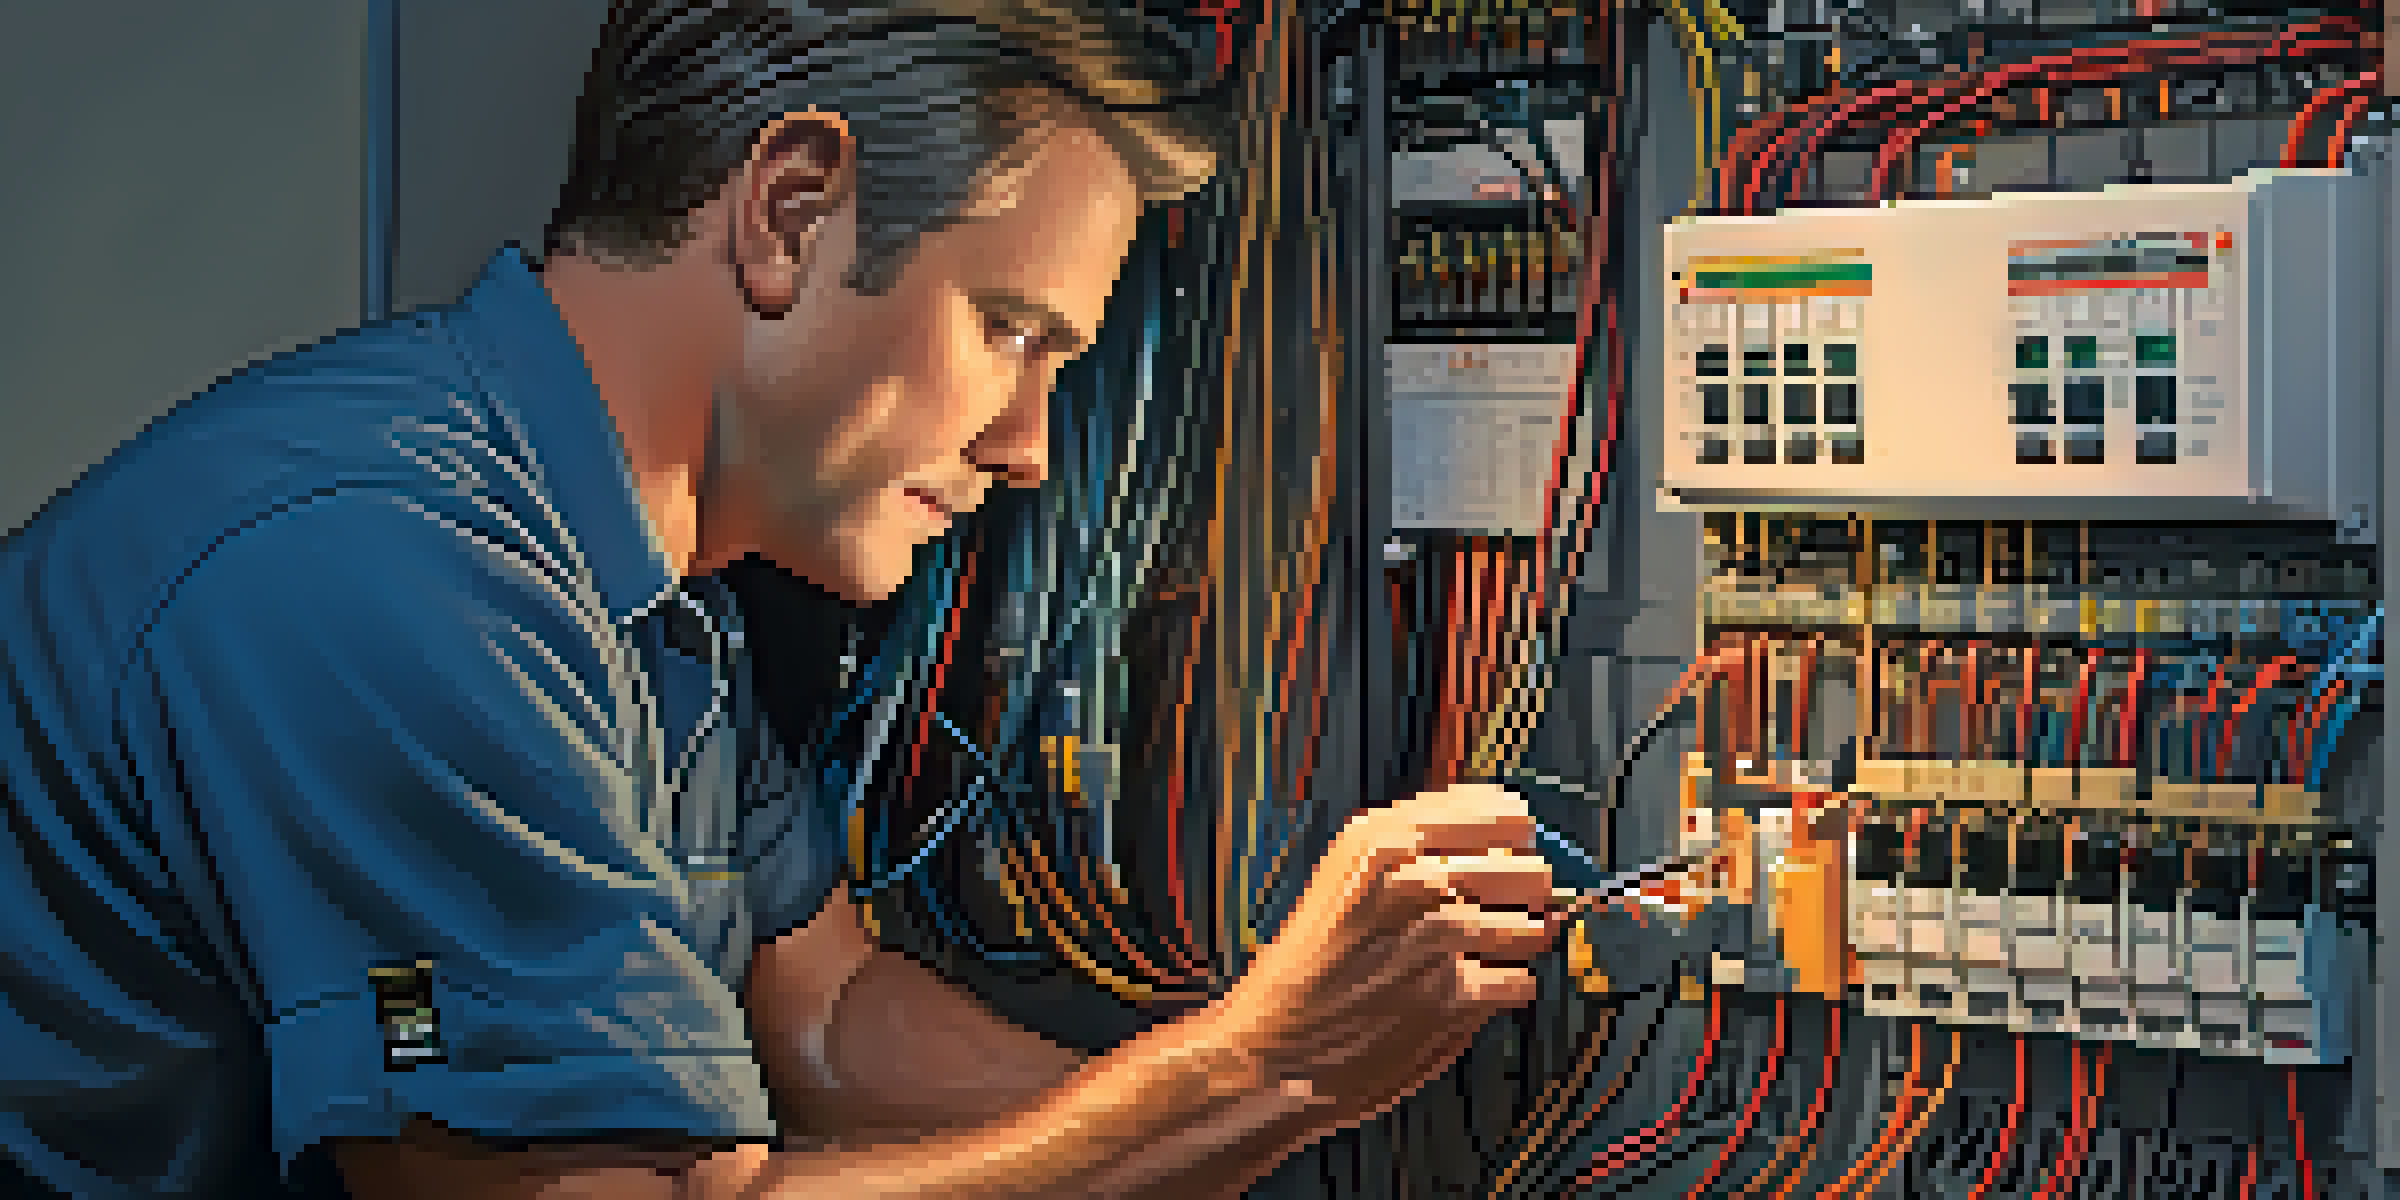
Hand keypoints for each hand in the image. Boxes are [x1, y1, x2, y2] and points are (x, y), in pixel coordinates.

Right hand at [1199, 784, 1562, 1135]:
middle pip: (1529, 867)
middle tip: (1501, 911)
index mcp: (1383, 839)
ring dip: (1519, 944)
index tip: (1509, 851)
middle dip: (1524, 894)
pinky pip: (1522, 982)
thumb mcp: (1346, 877)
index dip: (1513, 837)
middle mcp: (1413, 879)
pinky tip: (1473, 992)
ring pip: (1535, 925)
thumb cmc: (1308, 967)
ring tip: (1487, 954)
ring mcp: (1438, 939)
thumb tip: (1508, 838)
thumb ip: (1416, 851)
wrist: (1270, 1049)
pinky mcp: (1454, 999)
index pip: (1501, 811)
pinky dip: (1506, 991)